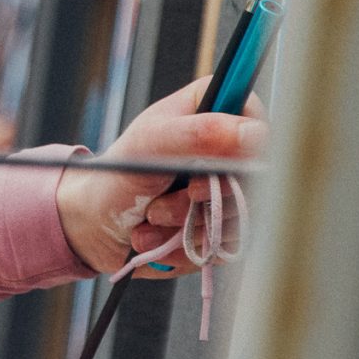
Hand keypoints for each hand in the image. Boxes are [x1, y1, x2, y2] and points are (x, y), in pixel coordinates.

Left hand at [58, 78, 264, 274]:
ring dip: (191, 224)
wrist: (97, 221)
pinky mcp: (224, 229)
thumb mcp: (152, 143)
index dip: (250, 151)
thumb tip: (255, 135)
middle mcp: (229, 151)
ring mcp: (230, 192)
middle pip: (258, 179)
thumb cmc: (120, 172)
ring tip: (154, 214)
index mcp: (214, 110)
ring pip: (240, 217)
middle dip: (211, 195)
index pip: (260, 123)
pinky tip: (158, 236)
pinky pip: (223, 247)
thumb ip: (201, 133)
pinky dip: (185, 246)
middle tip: (183, 192)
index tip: (224, 167)